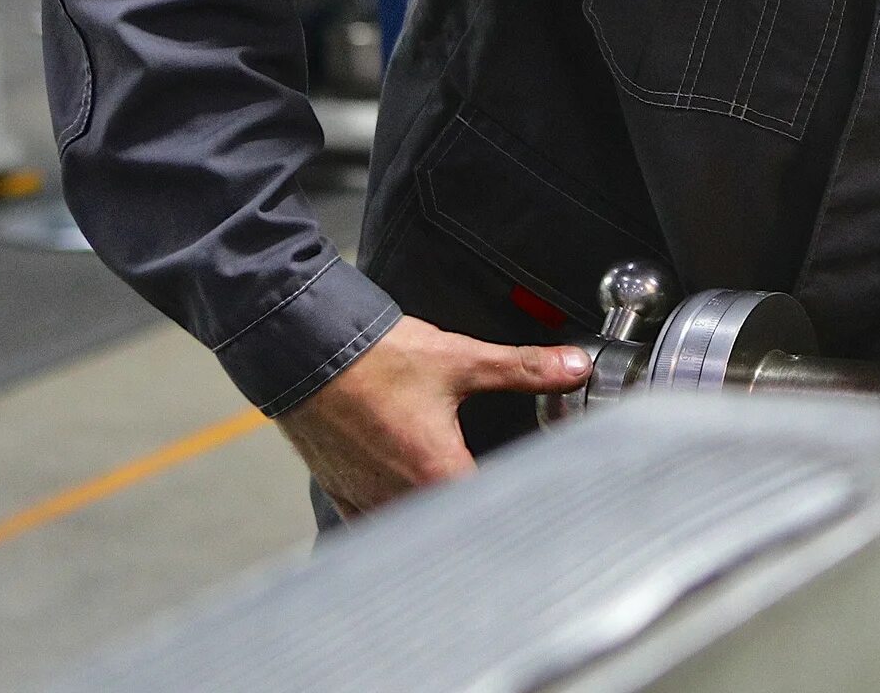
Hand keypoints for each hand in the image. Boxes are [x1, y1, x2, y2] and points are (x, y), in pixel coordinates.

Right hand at [273, 315, 590, 515]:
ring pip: (414, 527)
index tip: (530, 501)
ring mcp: (367, 499)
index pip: (489, 511)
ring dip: (436, 516)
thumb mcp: (460, 360)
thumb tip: (573, 366)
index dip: (513, 506)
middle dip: (477, 512)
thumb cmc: (374, 359)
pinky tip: (410, 499)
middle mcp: (399, 497)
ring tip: (457, 497)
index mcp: (436, 473)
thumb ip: (524, 368)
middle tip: (499, 498)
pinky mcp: (342, 493)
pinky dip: (396, 515)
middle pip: (452, 524)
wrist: (305, 351)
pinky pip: (375, 522)